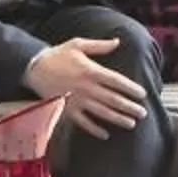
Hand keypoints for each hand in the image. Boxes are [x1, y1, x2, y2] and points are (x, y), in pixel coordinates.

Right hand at [24, 38, 149, 135]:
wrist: (34, 67)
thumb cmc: (57, 55)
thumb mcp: (78, 44)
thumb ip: (99, 46)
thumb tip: (117, 42)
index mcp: (91, 71)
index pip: (116, 81)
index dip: (131, 88)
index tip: (142, 94)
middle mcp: (86, 87)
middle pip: (113, 99)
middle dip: (129, 107)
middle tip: (143, 113)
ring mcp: (77, 100)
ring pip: (102, 112)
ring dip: (118, 119)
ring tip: (131, 123)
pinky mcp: (67, 109)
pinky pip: (83, 122)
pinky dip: (94, 129)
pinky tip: (105, 134)